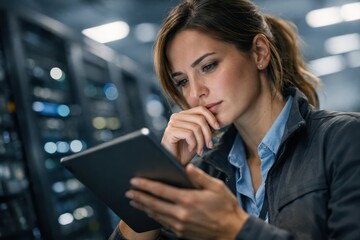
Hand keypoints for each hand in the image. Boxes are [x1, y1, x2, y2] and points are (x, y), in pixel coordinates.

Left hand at [125, 164, 248, 239]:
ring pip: (156, 215)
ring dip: (143, 206)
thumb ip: (199, 176)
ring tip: (133, 199)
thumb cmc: (226, 206)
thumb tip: (186, 167)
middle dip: (139, 196)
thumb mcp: (216, 187)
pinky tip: (148, 211)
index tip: (134, 180)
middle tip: (128, 190)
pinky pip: (162, 223)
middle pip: (154, 204)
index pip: (161, 191)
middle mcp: (181, 214)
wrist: (232, 230)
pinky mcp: (181, 232)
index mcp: (189, 200)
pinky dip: (152, 216)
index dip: (146, 185)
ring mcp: (180, 225)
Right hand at [161, 106, 219, 164]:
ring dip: (201, 142)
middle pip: (200, 119)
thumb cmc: (185, 151)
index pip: (201, 109)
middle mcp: (176, 116)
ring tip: (200, 150)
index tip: (217, 128)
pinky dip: (193, 144)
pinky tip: (190, 149)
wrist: (174, 162)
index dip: (211, 118)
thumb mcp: (198, 137)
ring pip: (196, 128)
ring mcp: (172, 123)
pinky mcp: (170, 131)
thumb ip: (204, 128)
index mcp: (183, 115)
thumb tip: (216, 122)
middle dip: (208, 134)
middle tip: (209, 145)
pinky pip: (189, 134)